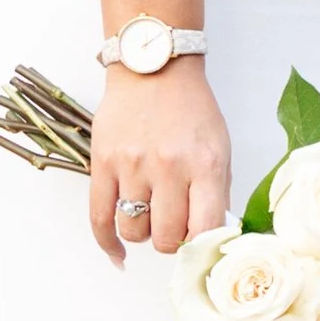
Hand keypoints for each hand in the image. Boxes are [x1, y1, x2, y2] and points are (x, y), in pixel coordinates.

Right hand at [89, 58, 230, 262]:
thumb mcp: (220, 147)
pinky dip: (108, 243)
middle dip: (171, 239)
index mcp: (205, 164)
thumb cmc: (190, 109)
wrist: (154, 67)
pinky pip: (99, 218)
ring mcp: (132, 165)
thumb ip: (218, 194)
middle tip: (172, 224)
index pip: (204, 230)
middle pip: (166, 237)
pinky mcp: (102, 162)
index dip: (201, 246)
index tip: (198, 245)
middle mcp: (169, 167)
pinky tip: (117, 253)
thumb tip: (211, 237)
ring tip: (149, 215)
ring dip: (143, 232)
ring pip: (134, 231)